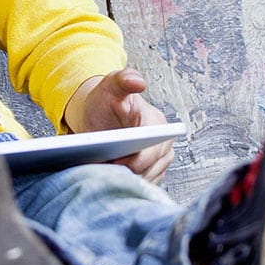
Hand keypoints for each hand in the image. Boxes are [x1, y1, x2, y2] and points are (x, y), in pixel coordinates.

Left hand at [63, 68, 173, 182]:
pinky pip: (139, 185)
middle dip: (126, 172)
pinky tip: (109, 182)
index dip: (134, 161)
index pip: (150, 151)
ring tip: (104, 177)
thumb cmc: (106, 100)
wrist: (100, 114)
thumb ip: (123, 79)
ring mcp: (158, 162)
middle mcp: (164, 145)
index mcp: (157, 124)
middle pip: (148, 170)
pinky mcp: (149, 174)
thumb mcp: (111, 85)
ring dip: (125, 181)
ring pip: (144, 180)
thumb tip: (138, 82)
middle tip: (104, 172)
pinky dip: (125, 185)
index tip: (115, 163)